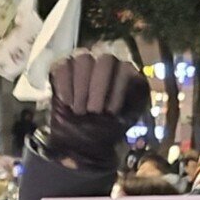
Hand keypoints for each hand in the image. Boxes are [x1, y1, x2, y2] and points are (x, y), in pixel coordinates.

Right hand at [46, 50, 149, 169]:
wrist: (80, 141)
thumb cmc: (106, 128)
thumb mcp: (126, 119)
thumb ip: (136, 100)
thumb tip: (137, 82)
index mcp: (125, 73)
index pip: (125, 68)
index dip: (117, 90)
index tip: (111, 112)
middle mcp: (106, 64)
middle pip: (105, 60)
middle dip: (99, 87)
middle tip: (93, 111)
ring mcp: (83, 63)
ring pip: (84, 59)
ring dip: (82, 87)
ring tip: (79, 110)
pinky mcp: (62, 68)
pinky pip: (63, 67)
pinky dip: (65, 86)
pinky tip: (67, 103)